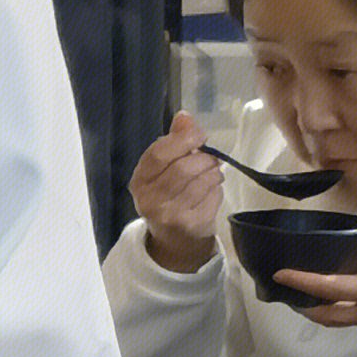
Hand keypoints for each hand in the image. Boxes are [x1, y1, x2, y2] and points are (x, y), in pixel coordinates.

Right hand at [128, 111, 224, 271]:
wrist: (174, 240)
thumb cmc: (168, 196)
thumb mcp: (164, 170)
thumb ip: (174, 142)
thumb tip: (184, 117)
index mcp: (140, 181)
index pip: (158, 155)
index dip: (182, 140)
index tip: (199, 135)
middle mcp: (150, 200)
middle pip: (183, 168)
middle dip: (203, 158)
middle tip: (211, 158)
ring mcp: (170, 215)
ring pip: (202, 181)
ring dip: (213, 172)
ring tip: (212, 172)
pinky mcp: (191, 224)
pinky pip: (213, 196)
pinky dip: (217, 188)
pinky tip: (212, 189)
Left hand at [280, 207, 356, 332]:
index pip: (328, 288)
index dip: (301, 281)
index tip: (280, 275)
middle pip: (327, 316)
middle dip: (305, 306)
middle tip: (290, 292)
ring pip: (342, 318)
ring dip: (324, 307)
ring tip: (312, 290)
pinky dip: (346, 305)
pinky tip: (347, 286)